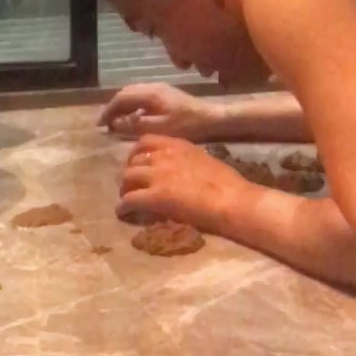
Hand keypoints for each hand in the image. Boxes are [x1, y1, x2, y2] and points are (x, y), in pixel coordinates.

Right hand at [100, 83, 214, 140]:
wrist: (211, 118)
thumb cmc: (187, 125)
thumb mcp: (160, 129)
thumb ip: (136, 125)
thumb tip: (115, 124)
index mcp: (149, 93)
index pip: (121, 98)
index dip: (108, 111)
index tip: (100, 125)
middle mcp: (152, 86)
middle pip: (125, 92)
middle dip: (113, 107)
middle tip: (105, 123)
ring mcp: (159, 88)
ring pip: (133, 93)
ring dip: (122, 105)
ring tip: (116, 121)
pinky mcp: (165, 93)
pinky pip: (141, 96)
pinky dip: (132, 105)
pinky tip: (134, 118)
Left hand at [118, 134, 249, 235]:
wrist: (232, 199)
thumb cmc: (227, 183)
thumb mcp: (203, 160)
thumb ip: (185, 160)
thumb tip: (178, 169)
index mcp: (177, 145)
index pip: (145, 141)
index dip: (136, 154)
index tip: (137, 164)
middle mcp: (163, 156)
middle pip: (133, 161)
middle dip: (128, 173)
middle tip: (130, 186)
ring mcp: (158, 175)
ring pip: (127, 178)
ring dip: (124, 190)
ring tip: (126, 200)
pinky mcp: (155, 197)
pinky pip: (129, 200)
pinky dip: (123, 207)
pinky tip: (124, 214)